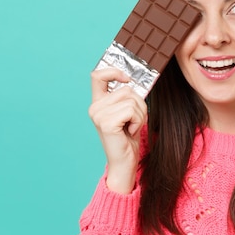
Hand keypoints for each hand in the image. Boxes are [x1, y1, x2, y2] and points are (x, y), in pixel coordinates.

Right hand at [89, 68, 146, 193]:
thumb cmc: (128, 138)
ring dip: (140, 114)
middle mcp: (94, 107)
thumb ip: (126, 96)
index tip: (128, 78)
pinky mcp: (106, 123)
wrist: (124, 163)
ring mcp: (98, 115)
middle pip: (126, 89)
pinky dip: (138, 121)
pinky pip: (132, 110)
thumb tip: (135, 80)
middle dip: (139, 104)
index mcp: (98, 103)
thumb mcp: (127, 112)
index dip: (113, 71)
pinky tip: (131, 132)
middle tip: (134, 121)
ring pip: (131, 99)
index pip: (97, 75)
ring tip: (132, 127)